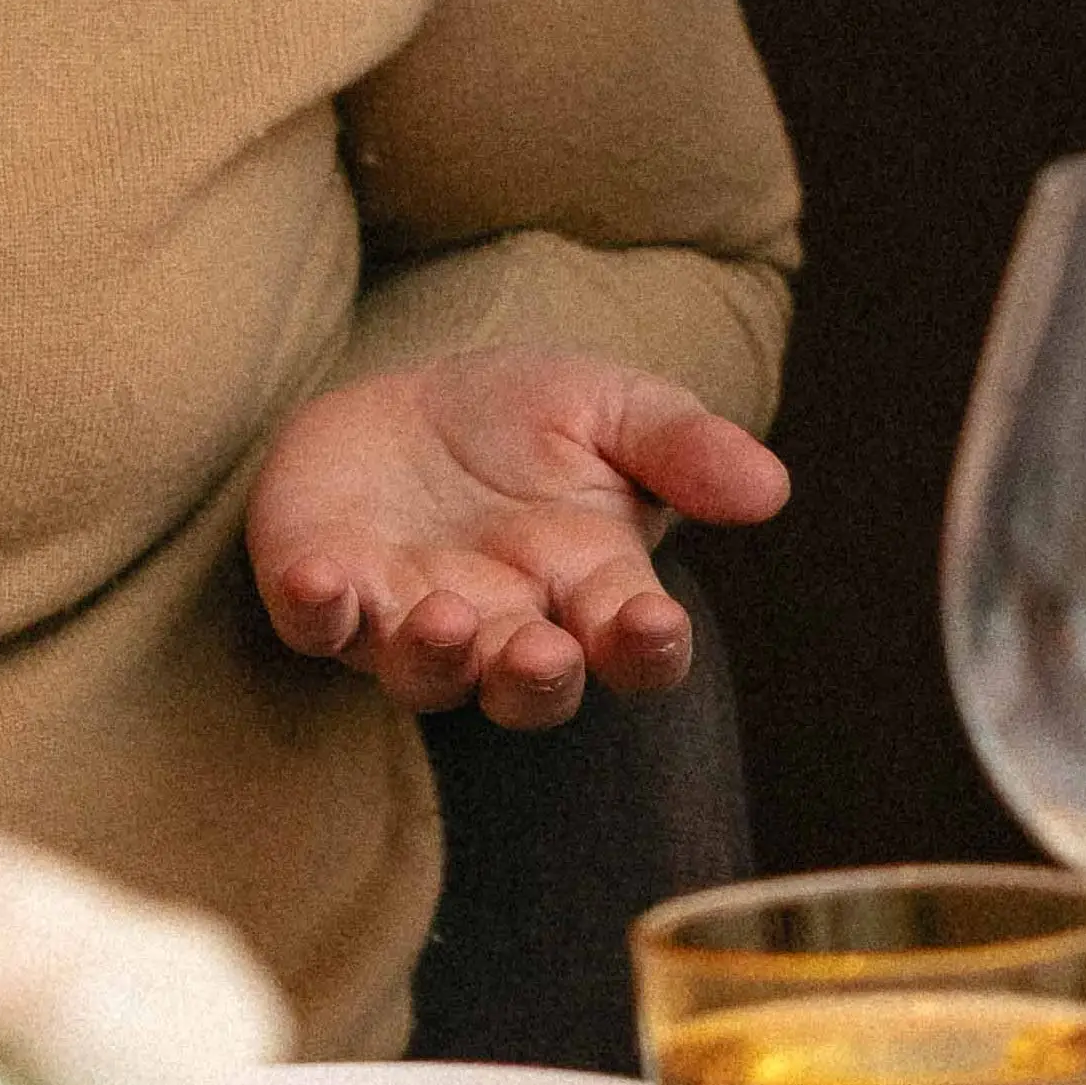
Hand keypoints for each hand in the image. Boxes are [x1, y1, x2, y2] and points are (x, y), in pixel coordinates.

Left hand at [249, 345, 789, 728]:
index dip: (642, 646)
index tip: (651, 625)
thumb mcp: (616, 408)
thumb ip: (684, 448)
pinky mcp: (326, 592)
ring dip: (435, 654)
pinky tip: (320, 582)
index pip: (631, 645)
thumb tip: (769, 488)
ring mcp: (409, 618)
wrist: (415, 398)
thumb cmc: (532, 420)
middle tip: (543, 653)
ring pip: (424, 673)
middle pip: (528, 686)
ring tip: (444, 615)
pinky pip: (316, 625)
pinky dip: (316, 610)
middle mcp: (503, 624)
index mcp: (590, 588)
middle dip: (536, 677)